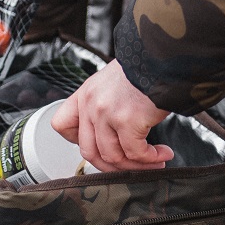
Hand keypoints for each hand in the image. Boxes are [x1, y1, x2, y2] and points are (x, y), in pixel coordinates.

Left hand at [52, 60, 172, 172]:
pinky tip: (162, 154)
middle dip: (113, 166)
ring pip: (113, 157)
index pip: (62, 125)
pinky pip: (135, 153)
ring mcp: (106, 114)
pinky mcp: (126, 121)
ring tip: (155, 162)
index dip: (77, 142)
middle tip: (132, 166)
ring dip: (137, 165)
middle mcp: (91, 104)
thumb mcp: (112, 81)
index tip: (99, 146)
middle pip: (89, 151)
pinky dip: (150, 159)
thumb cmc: (144, 68)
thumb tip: (115, 134)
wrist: (161, 57)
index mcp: (85, 94)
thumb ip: (105, 104)